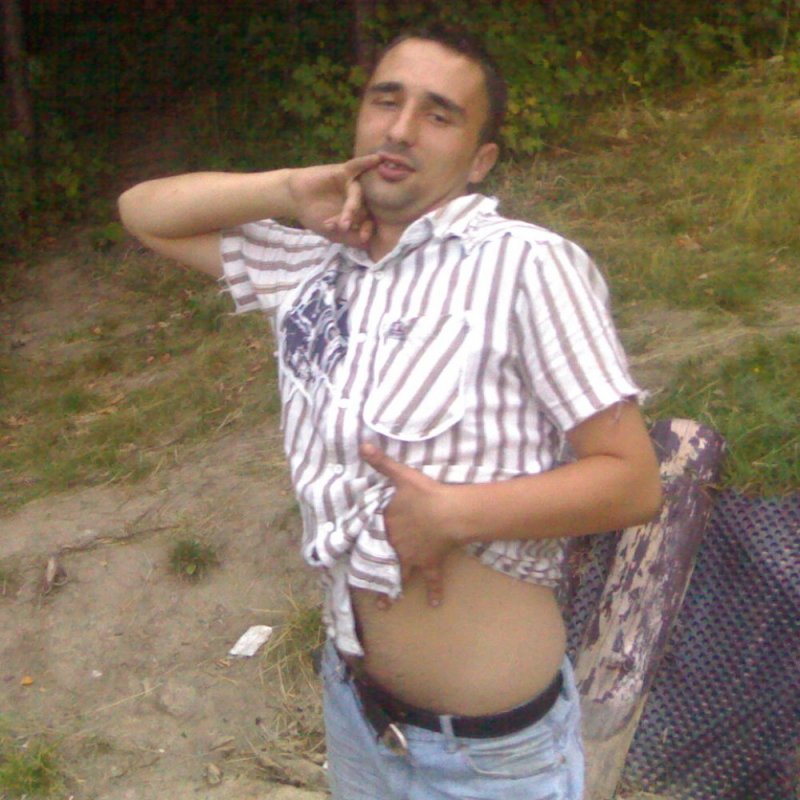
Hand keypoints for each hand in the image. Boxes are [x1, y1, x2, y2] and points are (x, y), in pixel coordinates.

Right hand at [287, 154, 381, 246]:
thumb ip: (351, 238)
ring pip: (357, 195)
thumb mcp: (334, 233)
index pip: (370, 221)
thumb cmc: (315, 217)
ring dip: (350, 208)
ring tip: (342, 222)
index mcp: (360, 214)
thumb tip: (369, 242)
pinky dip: (366, 162)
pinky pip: (356, 166)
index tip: (363, 237)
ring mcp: (352, 185)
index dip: (368, 229)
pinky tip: (377, 158)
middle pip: (366, 208)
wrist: (296, 200)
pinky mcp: (343, 172)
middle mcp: (360, 199)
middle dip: (357, 220)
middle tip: (345, 228)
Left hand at [360, 442, 458, 607]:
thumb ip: (381, 463)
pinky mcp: (431, 562)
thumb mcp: (400, 476)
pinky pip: (433, 581)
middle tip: (361, 588)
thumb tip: (362, 445)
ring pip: (399, 576)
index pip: (371, 534)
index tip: (350, 555)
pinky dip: (435, 592)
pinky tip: (435, 604)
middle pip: (380, 560)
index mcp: (386, 525)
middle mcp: (395, 545)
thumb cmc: (424, 494)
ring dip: (392, 591)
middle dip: (371, 574)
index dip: (362, 542)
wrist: (447, 513)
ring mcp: (413, 556)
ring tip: (385, 606)